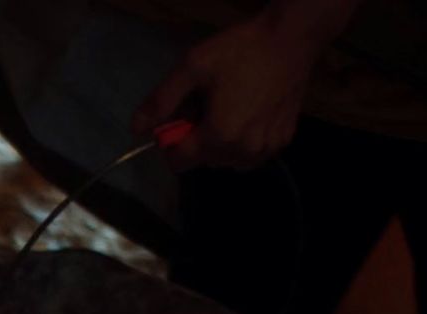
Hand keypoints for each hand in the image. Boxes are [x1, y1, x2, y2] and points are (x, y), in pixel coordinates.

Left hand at [133, 14, 325, 170]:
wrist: (291, 39)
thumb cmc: (240, 50)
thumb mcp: (192, 68)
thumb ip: (161, 101)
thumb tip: (135, 129)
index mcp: (218, 136)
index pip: (179, 162)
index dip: (170, 141)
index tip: (178, 118)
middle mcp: (243, 151)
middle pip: (203, 161)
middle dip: (196, 139)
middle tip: (205, 106)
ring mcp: (266, 149)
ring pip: (227, 161)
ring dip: (219, 144)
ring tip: (226, 109)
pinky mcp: (283, 141)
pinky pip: (251, 155)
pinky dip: (242, 143)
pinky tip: (246, 115)